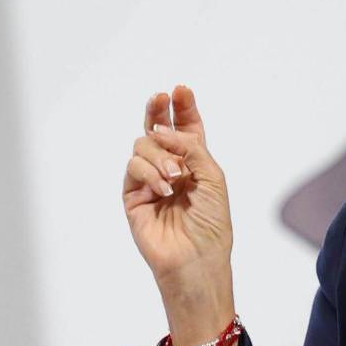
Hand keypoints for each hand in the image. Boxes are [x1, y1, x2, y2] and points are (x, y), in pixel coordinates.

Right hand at [122, 85, 234, 345]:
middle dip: (158, 109)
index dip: (184, 108)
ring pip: (144, 145)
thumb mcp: (212, 176)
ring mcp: (149, 180)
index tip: (181, 89)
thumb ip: (191, 147)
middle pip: (158, 129)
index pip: (186, 129)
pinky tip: (164, 188)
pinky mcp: (133, 194)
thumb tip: (162, 129)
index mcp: (195, 163)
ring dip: (161, 155)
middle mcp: (170, 167)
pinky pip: (133, 166)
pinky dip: (149, 171)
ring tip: (176, 177)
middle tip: (160, 97)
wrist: (196, 256)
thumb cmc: (211, 222)